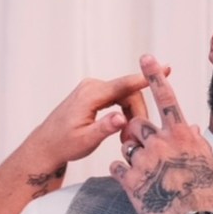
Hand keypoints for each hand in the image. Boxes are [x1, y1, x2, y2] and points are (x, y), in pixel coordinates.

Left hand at [29, 72, 157, 172]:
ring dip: (131, 114)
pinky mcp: (93, 94)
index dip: (145, 79)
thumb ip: (104, 128)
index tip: (165, 68)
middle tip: (136, 137)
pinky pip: (117, 97)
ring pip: (124, 95)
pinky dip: (124, 111)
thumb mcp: (85, 141)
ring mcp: (92, 88)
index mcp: (90, 95)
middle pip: (128, 92)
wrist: (46, 145)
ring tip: (127, 137)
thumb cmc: (64, 144)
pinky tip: (124, 127)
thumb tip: (122, 119)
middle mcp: (91, 86)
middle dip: (137, 113)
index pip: (123, 85)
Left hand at [109, 55, 212, 213]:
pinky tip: (137, 185)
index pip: (166, 98)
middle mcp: (161, 142)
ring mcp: (144, 160)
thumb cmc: (204, 193)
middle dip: (140, 135)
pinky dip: (124, 173)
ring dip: (133, 156)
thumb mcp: (205, 161)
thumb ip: (195, 141)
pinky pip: (117, 167)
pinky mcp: (131, 180)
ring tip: (149, 175)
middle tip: (152, 155)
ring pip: (127, 146)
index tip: (146, 58)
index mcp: (181, 134)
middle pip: (138, 124)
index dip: (154, 77)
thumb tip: (193, 129)